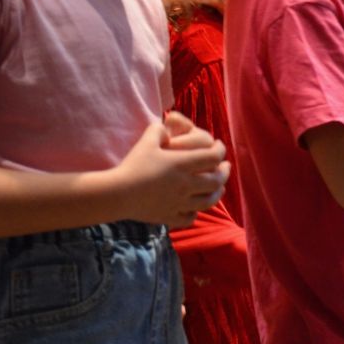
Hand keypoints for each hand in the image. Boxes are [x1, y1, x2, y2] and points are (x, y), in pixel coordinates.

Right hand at [116, 113, 229, 228]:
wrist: (117, 193)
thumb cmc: (133, 165)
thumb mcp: (147, 141)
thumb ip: (160, 129)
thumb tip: (168, 126)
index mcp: (183, 164)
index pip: (213, 156)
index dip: (220, 149)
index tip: (219, 146)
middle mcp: (186, 185)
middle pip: (217, 180)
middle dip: (225, 171)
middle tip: (226, 166)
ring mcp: (180, 203)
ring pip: (209, 201)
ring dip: (218, 192)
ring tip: (220, 188)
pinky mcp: (170, 217)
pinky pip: (190, 217)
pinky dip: (195, 211)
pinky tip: (194, 207)